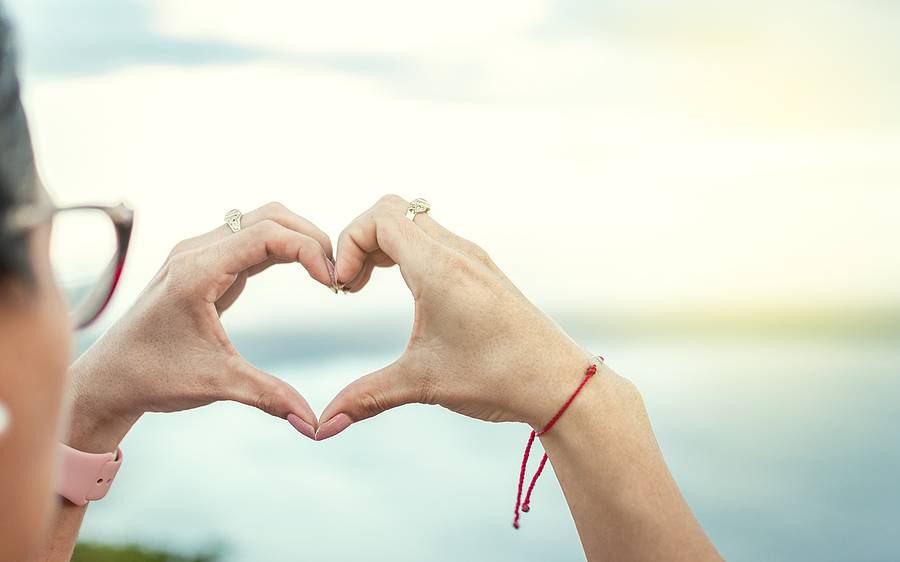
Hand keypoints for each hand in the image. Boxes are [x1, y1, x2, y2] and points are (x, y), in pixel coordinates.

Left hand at [66, 202, 334, 450]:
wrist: (109, 379)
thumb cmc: (154, 378)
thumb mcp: (217, 384)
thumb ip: (269, 397)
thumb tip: (314, 425)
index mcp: (197, 270)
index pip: (267, 234)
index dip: (309, 250)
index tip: (333, 281)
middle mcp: (196, 250)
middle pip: (268, 216)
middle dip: (310, 237)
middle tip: (339, 272)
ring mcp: (198, 253)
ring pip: (260, 221)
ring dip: (297, 238)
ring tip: (326, 271)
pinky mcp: (203, 263)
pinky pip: (250, 239)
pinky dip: (282, 247)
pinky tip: (303, 270)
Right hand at [316, 195, 593, 439]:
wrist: (558, 383)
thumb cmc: (496, 377)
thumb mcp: (423, 384)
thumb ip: (367, 398)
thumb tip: (324, 427)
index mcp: (440, 268)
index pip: (380, 217)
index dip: (348, 243)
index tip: (343, 289)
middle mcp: (457, 252)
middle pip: (393, 210)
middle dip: (360, 240)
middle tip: (351, 285)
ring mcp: (473, 258)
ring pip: (415, 221)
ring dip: (383, 245)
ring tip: (368, 286)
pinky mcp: (482, 270)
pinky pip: (434, 238)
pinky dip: (407, 252)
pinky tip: (406, 291)